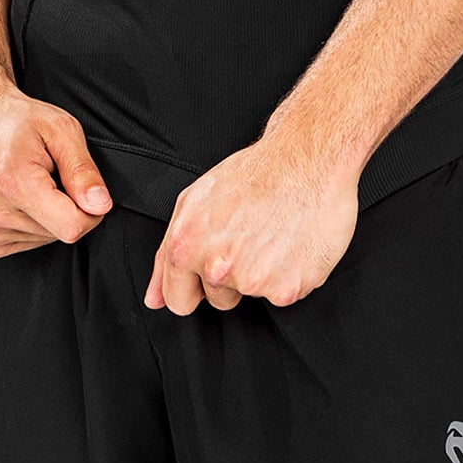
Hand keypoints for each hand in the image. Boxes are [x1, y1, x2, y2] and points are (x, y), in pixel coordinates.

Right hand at [0, 85, 112, 255]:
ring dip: (51, 212)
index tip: (83, 187)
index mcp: (14, 183)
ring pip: (48, 238)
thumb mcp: (61, 129)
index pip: (72, 226)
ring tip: (32, 181)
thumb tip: (100, 204)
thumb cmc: (16, 122)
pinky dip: (36, 222)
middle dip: (68, 205)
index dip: (90, 209)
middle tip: (49, 174)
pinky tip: (22, 197)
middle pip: (62, 232)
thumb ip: (83, 170)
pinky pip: (31, 243)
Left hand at [144, 134, 360, 313]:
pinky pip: (285, 294)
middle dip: (229, 281)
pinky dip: (291, 275)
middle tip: (248, 240)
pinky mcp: (287, 289)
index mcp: (187, 246)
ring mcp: (252, 280)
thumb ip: (167, 254)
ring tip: (272, 235)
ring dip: (261, 276)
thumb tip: (153, 298)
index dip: (194, 286)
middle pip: (217, 302)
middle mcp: (216, 267)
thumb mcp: (196, 200)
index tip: (211, 267)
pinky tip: (293, 243)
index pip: (177, 300)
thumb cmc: (256, 173)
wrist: (309, 161)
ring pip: (251, 297)